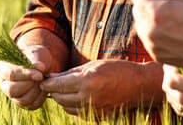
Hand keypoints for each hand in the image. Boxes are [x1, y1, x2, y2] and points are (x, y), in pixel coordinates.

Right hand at [0, 45, 51, 109]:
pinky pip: (31, 105)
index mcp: (2, 69)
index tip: (40, 73)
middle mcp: (4, 84)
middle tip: (41, 77)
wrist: (42, 63)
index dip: (26, 75)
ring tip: (44, 81)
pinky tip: (44, 87)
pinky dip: (41, 97)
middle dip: (30, 85)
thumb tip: (39, 68)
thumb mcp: (35, 53)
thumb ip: (35, 60)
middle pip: (12, 90)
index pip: (11, 74)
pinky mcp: (23, 103)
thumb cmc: (36, 56)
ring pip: (22, 100)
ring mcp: (13, 95)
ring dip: (36, 91)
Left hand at [39, 59, 161, 115]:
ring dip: (62, 99)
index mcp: (87, 82)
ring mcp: (93, 109)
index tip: (43, 80)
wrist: (139, 85)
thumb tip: (52, 77)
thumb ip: (72, 73)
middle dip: (53, 91)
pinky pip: (77, 113)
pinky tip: (77, 97)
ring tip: (65, 90)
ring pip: (67, 107)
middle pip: (59, 98)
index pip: (57, 85)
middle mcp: (88, 97)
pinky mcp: (97, 117)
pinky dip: (73, 106)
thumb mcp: (94, 65)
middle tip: (53, 84)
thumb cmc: (117, 70)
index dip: (47, 83)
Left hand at [131, 0, 182, 68]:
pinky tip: (175, 34)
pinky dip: (157, 34)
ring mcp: (151, 45)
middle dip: (151, 5)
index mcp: (154, 12)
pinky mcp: (156, 55)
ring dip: (152, 20)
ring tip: (176, 22)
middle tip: (175, 9)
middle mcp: (148, 30)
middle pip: (137, 8)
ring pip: (141, 24)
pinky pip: (148, 38)